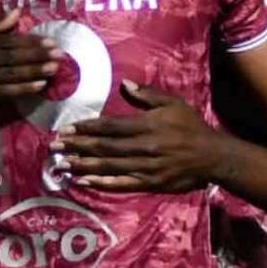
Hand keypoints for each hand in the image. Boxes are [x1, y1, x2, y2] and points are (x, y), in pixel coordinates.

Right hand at [0, 9, 60, 112]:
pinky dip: (23, 88)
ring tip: (55, 68)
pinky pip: (6, 92)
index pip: (9, 41)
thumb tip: (17, 11)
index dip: (31, 42)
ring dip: (35, 71)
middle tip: (60, 53)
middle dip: (38, 55)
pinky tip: (40, 86)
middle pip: (13, 57)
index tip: (51, 41)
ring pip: (11, 74)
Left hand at [53, 81, 223, 192]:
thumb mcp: (173, 103)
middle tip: (55, 146)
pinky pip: (121, 184)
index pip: (110, 126)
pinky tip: (85, 181)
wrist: (211, 155)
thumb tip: (124, 83)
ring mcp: (145, 167)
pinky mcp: (149, 183)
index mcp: (146, 125)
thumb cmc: (190, 126)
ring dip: (83, 165)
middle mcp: (142, 147)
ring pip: (108, 166)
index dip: (86, 128)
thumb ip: (147, 95)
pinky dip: (102, 183)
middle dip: (77, 146)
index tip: (67, 128)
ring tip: (63, 163)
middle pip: (104, 147)